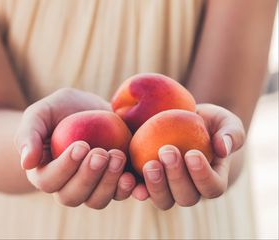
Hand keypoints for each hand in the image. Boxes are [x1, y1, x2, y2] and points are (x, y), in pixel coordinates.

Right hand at [14, 88, 135, 207]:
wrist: (87, 109)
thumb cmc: (59, 111)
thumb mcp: (40, 114)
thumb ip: (28, 135)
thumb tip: (27, 163)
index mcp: (46, 173)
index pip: (50, 181)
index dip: (65, 167)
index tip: (81, 145)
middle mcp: (68, 185)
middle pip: (74, 196)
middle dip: (89, 177)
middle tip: (102, 153)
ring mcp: (93, 185)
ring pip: (98, 200)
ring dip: (109, 183)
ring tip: (118, 157)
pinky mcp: (114, 180)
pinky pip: (121, 193)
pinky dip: (130, 190)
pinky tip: (134, 178)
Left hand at [131, 104, 245, 209]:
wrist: (184, 120)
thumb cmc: (208, 122)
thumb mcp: (224, 121)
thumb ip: (231, 134)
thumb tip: (223, 149)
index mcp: (212, 179)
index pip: (212, 187)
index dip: (202, 175)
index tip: (192, 153)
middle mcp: (190, 189)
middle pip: (186, 197)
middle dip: (176, 178)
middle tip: (167, 151)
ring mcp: (168, 188)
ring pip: (163, 200)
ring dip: (156, 186)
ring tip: (150, 164)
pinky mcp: (149, 181)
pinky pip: (141, 191)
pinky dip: (134, 187)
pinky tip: (128, 177)